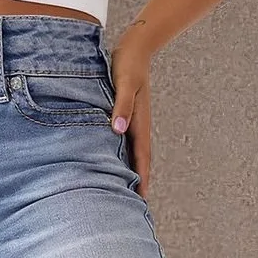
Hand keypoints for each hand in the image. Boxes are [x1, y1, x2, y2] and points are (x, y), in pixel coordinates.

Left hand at [108, 35, 152, 198]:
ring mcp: (132, 125)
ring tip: (125, 196)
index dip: (142, 179)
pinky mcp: (125, 120)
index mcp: (139, 124)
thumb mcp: (124, 83)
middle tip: (135, 209)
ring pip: (132, 156)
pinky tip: (114, 169)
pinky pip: (124, 146)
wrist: (134, 47)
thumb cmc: (127, 64)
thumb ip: (121, 106)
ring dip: (131, 175)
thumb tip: (118, 130)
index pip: (141, 158)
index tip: (141, 200)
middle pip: (139, 163)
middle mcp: (138, 128)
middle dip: (139, 185)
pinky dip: (122, 160)